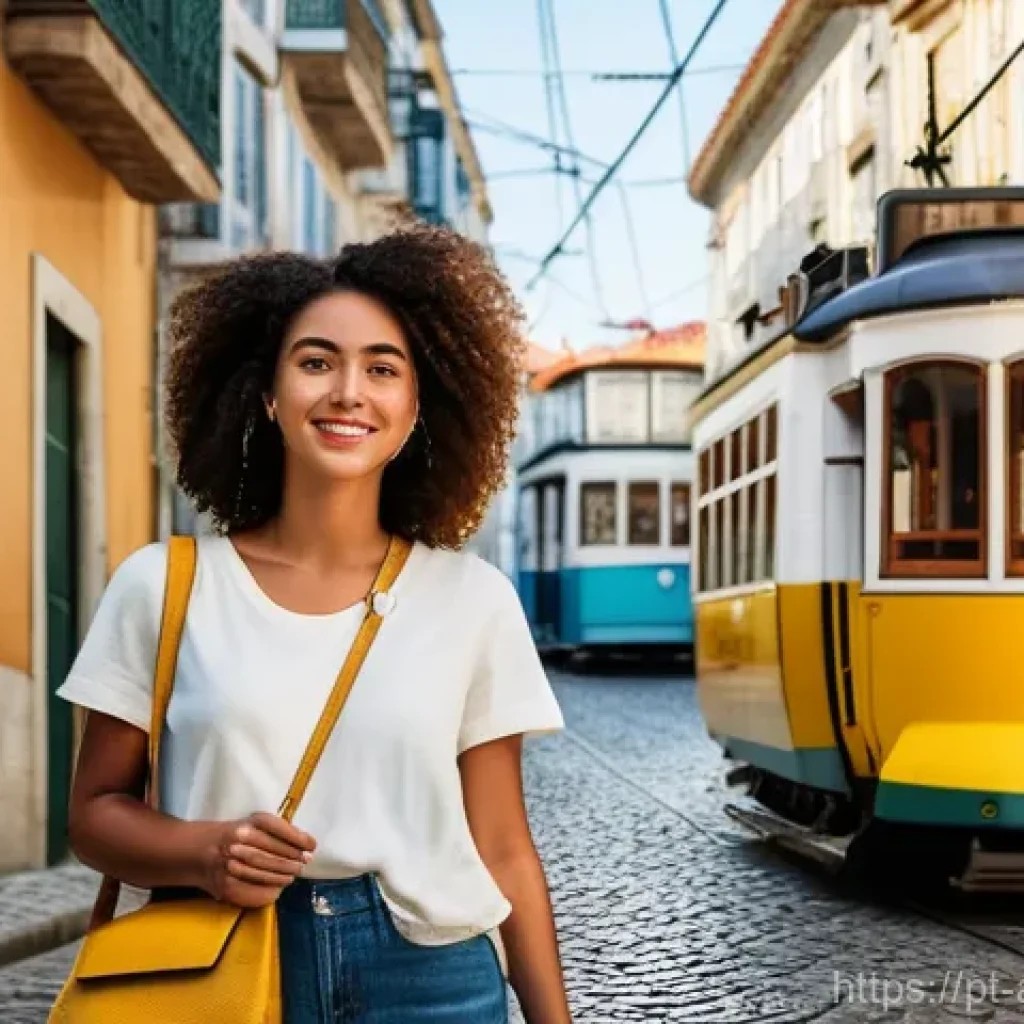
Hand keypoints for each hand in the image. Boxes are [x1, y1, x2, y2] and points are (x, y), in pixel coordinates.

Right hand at [198, 812, 316, 908]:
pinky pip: (252, 892)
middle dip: (293, 860)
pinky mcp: (225, 885)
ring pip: (265, 873)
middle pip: (273, 854)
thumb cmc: (235, 835)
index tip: (312, 846)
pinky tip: (277, 889)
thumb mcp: (253, 824)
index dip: (297, 838)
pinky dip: (269, 892)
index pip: (277, 828)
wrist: (199, 851)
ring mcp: (231, 864)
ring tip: (293, 875)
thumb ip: (277, 831)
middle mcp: (239, 841)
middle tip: (304, 864)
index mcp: (249, 823)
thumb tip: (306, 844)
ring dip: (283, 876)